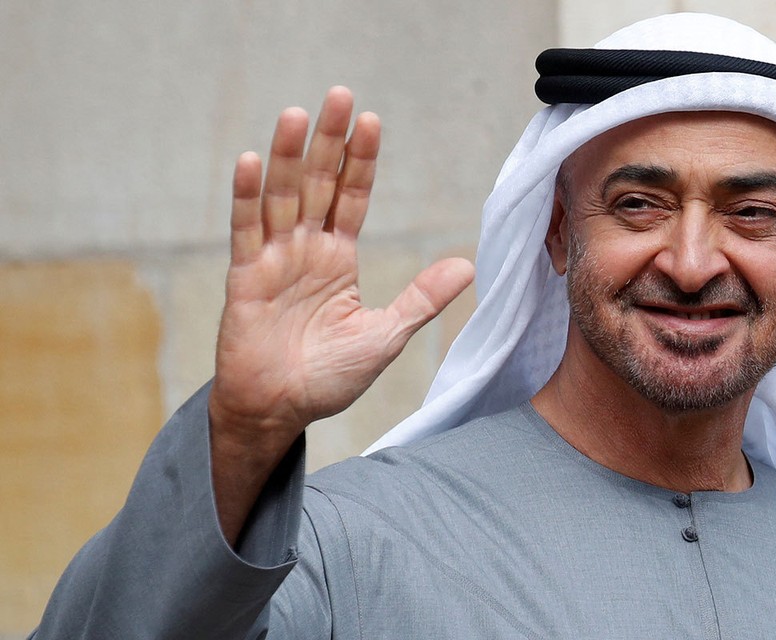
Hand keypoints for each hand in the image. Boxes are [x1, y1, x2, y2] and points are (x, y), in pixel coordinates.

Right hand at [207, 88, 472, 540]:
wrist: (280, 410)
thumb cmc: (330, 378)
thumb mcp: (386, 335)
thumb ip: (420, 298)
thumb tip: (467, 265)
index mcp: (339, 259)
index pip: (352, 197)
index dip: (360, 161)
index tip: (371, 121)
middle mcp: (306, 250)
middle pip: (317, 184)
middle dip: (327, 141)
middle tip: (339, 96)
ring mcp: (274, 259)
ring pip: (281, 197)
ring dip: (287, 156)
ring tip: (296, 114)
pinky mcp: (245, 277)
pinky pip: (245, 230)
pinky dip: (247, 197)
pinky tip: (253, 161)